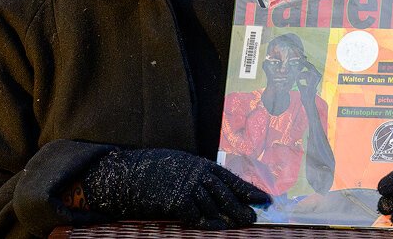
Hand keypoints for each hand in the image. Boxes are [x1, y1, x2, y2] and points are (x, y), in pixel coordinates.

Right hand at [81, 148, 269, 229]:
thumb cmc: (155, 170)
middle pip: (226, 194)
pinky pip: (196, 216)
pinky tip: (215, 227)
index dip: (249, 190)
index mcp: (201, 165)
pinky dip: (206, 223)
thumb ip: (200, 175)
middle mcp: (197, 175)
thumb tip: (221, 189)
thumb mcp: (182, 165)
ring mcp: (187, 187)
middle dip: (241, 207)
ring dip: (226, 217)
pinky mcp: (176, 201)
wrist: (127, 175)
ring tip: (237, 225)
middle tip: (253, 218)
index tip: (265, 199)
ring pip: (213, 206)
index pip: (231, 179)